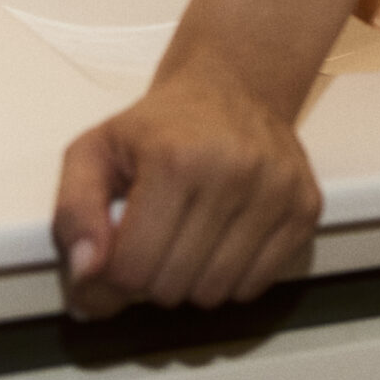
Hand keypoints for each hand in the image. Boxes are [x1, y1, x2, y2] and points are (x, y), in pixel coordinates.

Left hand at [53, 46, 322, 317]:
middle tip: (152, 239)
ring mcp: (276, 190)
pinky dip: (232, 276)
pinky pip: (257, 285)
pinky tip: (221, 240)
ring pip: (216, 294)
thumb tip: (87, 271)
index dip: (112, 274)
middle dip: (151, 277)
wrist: (232, 85)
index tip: (116, 250)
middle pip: (172, 287)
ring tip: (186, 238)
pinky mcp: (306, 206)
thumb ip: (73, 212)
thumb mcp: (93, 151)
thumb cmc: (160, 126)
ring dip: (191, 281)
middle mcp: (234, 172)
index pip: (131, 270)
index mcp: (175, 158)